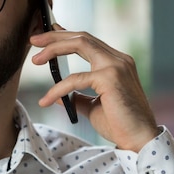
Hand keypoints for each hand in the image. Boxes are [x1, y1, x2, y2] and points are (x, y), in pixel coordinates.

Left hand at [30, 25, 158, 152]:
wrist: (139, 140)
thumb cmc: (119, 125)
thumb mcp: (93, 106)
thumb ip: (78, 97)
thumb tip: (59, 96)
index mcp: (117, 63)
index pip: (88, 41)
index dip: (66, 35)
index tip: (47, 33)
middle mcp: (119, 59)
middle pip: (82, 37)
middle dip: (55, 36)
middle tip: (34, 40)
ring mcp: (116, 66)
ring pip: (80, 44)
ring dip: (54, 48)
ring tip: (35, 59)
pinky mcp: (110, 78)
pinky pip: (75, 78)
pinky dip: (57, 88)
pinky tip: (46, 100)